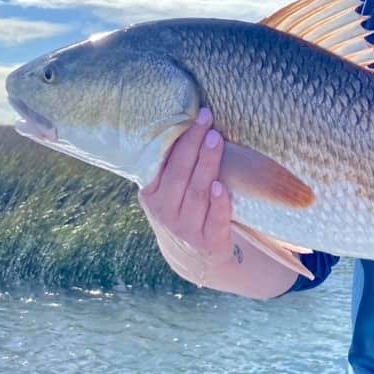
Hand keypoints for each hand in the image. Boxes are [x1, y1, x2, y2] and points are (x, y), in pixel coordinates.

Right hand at [138, 106, 233, 284]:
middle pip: (180, 174)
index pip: (163, 163)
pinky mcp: (210, 241)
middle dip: (193, 145)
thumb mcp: (167, 193)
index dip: (177, 140)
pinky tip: (221, 187)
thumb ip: (172, 168)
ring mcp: (186, 229)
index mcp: (152, 195)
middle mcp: (165, 212)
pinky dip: (218, 203)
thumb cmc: (184, 211)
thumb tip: (188, 120)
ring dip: (207, 165)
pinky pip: (214, 219)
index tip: (192, 115)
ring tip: (216, 140)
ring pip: (197, 192)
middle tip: (207, 121)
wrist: (196, 259)